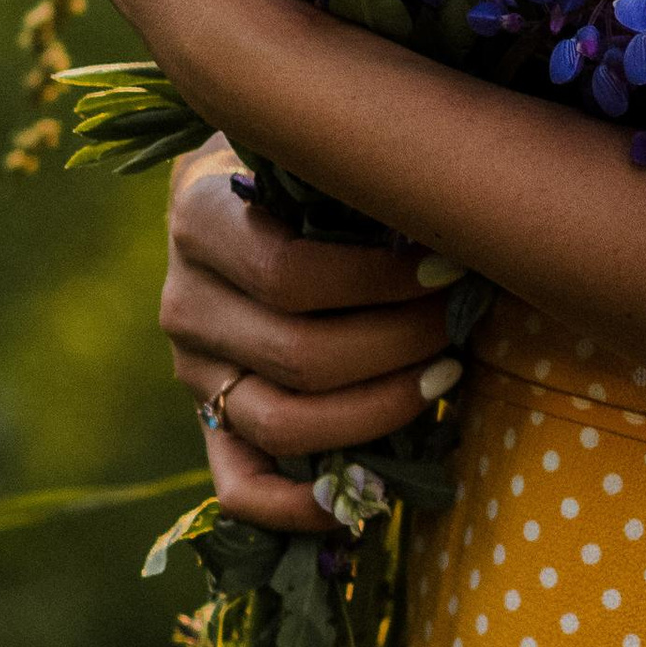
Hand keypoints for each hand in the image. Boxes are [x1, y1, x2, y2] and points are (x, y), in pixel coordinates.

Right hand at [163, 139, 467, 534]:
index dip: (379, 281)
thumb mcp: (313, 138)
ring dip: (379, 410)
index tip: (451, 264)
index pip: (290, 273)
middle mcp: (184, 299)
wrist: (238, 187)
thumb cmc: (304, 157)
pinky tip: (372, 497)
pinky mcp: (207, 421)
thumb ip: (352, 158)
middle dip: (398, 343)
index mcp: (200, 216)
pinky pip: (240, 486)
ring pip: (282, 423)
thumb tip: (449, 196)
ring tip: (445, 374)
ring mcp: (192, 370)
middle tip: (461, 319)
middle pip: (298, 354)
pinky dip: (301, 508)